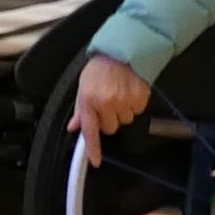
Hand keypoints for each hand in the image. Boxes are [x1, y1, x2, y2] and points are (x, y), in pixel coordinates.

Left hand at [69, 53, 151, 167]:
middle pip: (111, 128)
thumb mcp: (83, 87)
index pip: (90, 130)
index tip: (96, 161)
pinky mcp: (140, 98)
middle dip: (109, 119)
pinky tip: (128, 92)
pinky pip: (137, 111)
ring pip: (125, 120)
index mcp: (89, 100)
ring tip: (118, 95)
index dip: (93, 148)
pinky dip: (134, 105)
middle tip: (107, 104)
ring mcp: (125, 101)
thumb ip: (81, 110)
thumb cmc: (99, 69)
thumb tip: (74, 127)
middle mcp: (107, 103)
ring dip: (122, 112)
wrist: (121, 53)